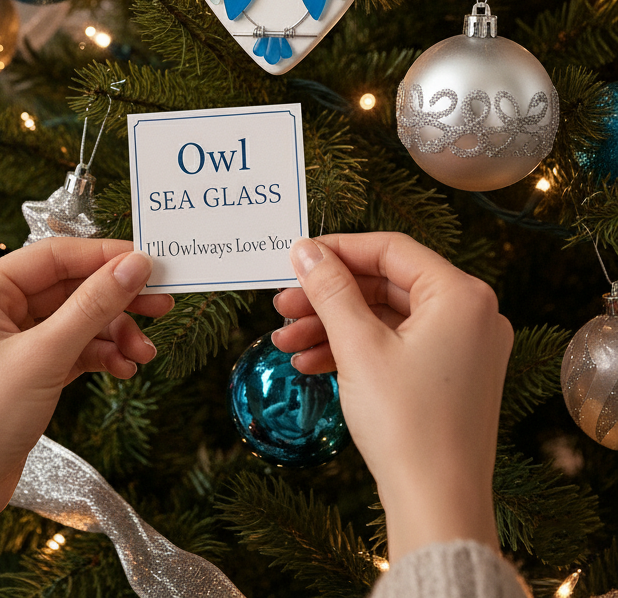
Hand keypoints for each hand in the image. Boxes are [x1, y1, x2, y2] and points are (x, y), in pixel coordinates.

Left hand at [0, 238, 171, 586]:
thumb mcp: (45, 354)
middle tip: (161, 305)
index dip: (105, 257)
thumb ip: (93, 305)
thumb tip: (136, 265)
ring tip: (144, 353)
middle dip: (116, 299)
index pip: (54, 256)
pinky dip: (100, 355)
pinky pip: (73, 348)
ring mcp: (12, 340)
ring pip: (76, 320)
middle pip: (70, 287)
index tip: (150, 263)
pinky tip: (125, 368)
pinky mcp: (27, 370)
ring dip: (114, 334)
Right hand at [273, 233, 512, 561]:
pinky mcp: (449, 376)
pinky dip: (353, 349)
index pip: (391, 249)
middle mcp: (471, 315)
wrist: (436, 505)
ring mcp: (463, 348)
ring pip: (384, 317)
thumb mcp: (358, 345)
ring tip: (285, 340)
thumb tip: (306, 249)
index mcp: (461, 296)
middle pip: (384, 283)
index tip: (295, 259)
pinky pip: (395, 345)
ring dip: (332, 325)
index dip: (337, 250)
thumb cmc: (407, 424)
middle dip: (327, 296)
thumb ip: (330, 288)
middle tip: (282, 305)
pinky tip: (310, 363)